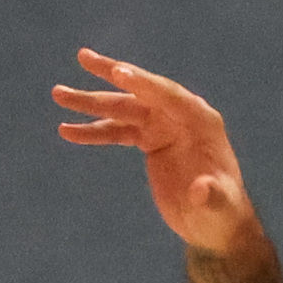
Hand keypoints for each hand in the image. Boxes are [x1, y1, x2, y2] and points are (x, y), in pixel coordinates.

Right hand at [52, 50, 257, 254]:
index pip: (170, 96)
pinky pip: (117, 130)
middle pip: (141, 92)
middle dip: (111, 75)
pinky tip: (67, 130)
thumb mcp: (219, 207)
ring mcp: (164, 126)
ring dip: (91, 102)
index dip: (144, 84)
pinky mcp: (150, 140)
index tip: (117, 72)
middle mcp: (182, 117)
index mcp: (202, 122)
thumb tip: (201, 190)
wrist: (215, 224)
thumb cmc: (223, 214)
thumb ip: (212, 197)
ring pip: (123, 109)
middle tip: (83, 57)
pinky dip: (94, 131)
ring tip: (59, 94)